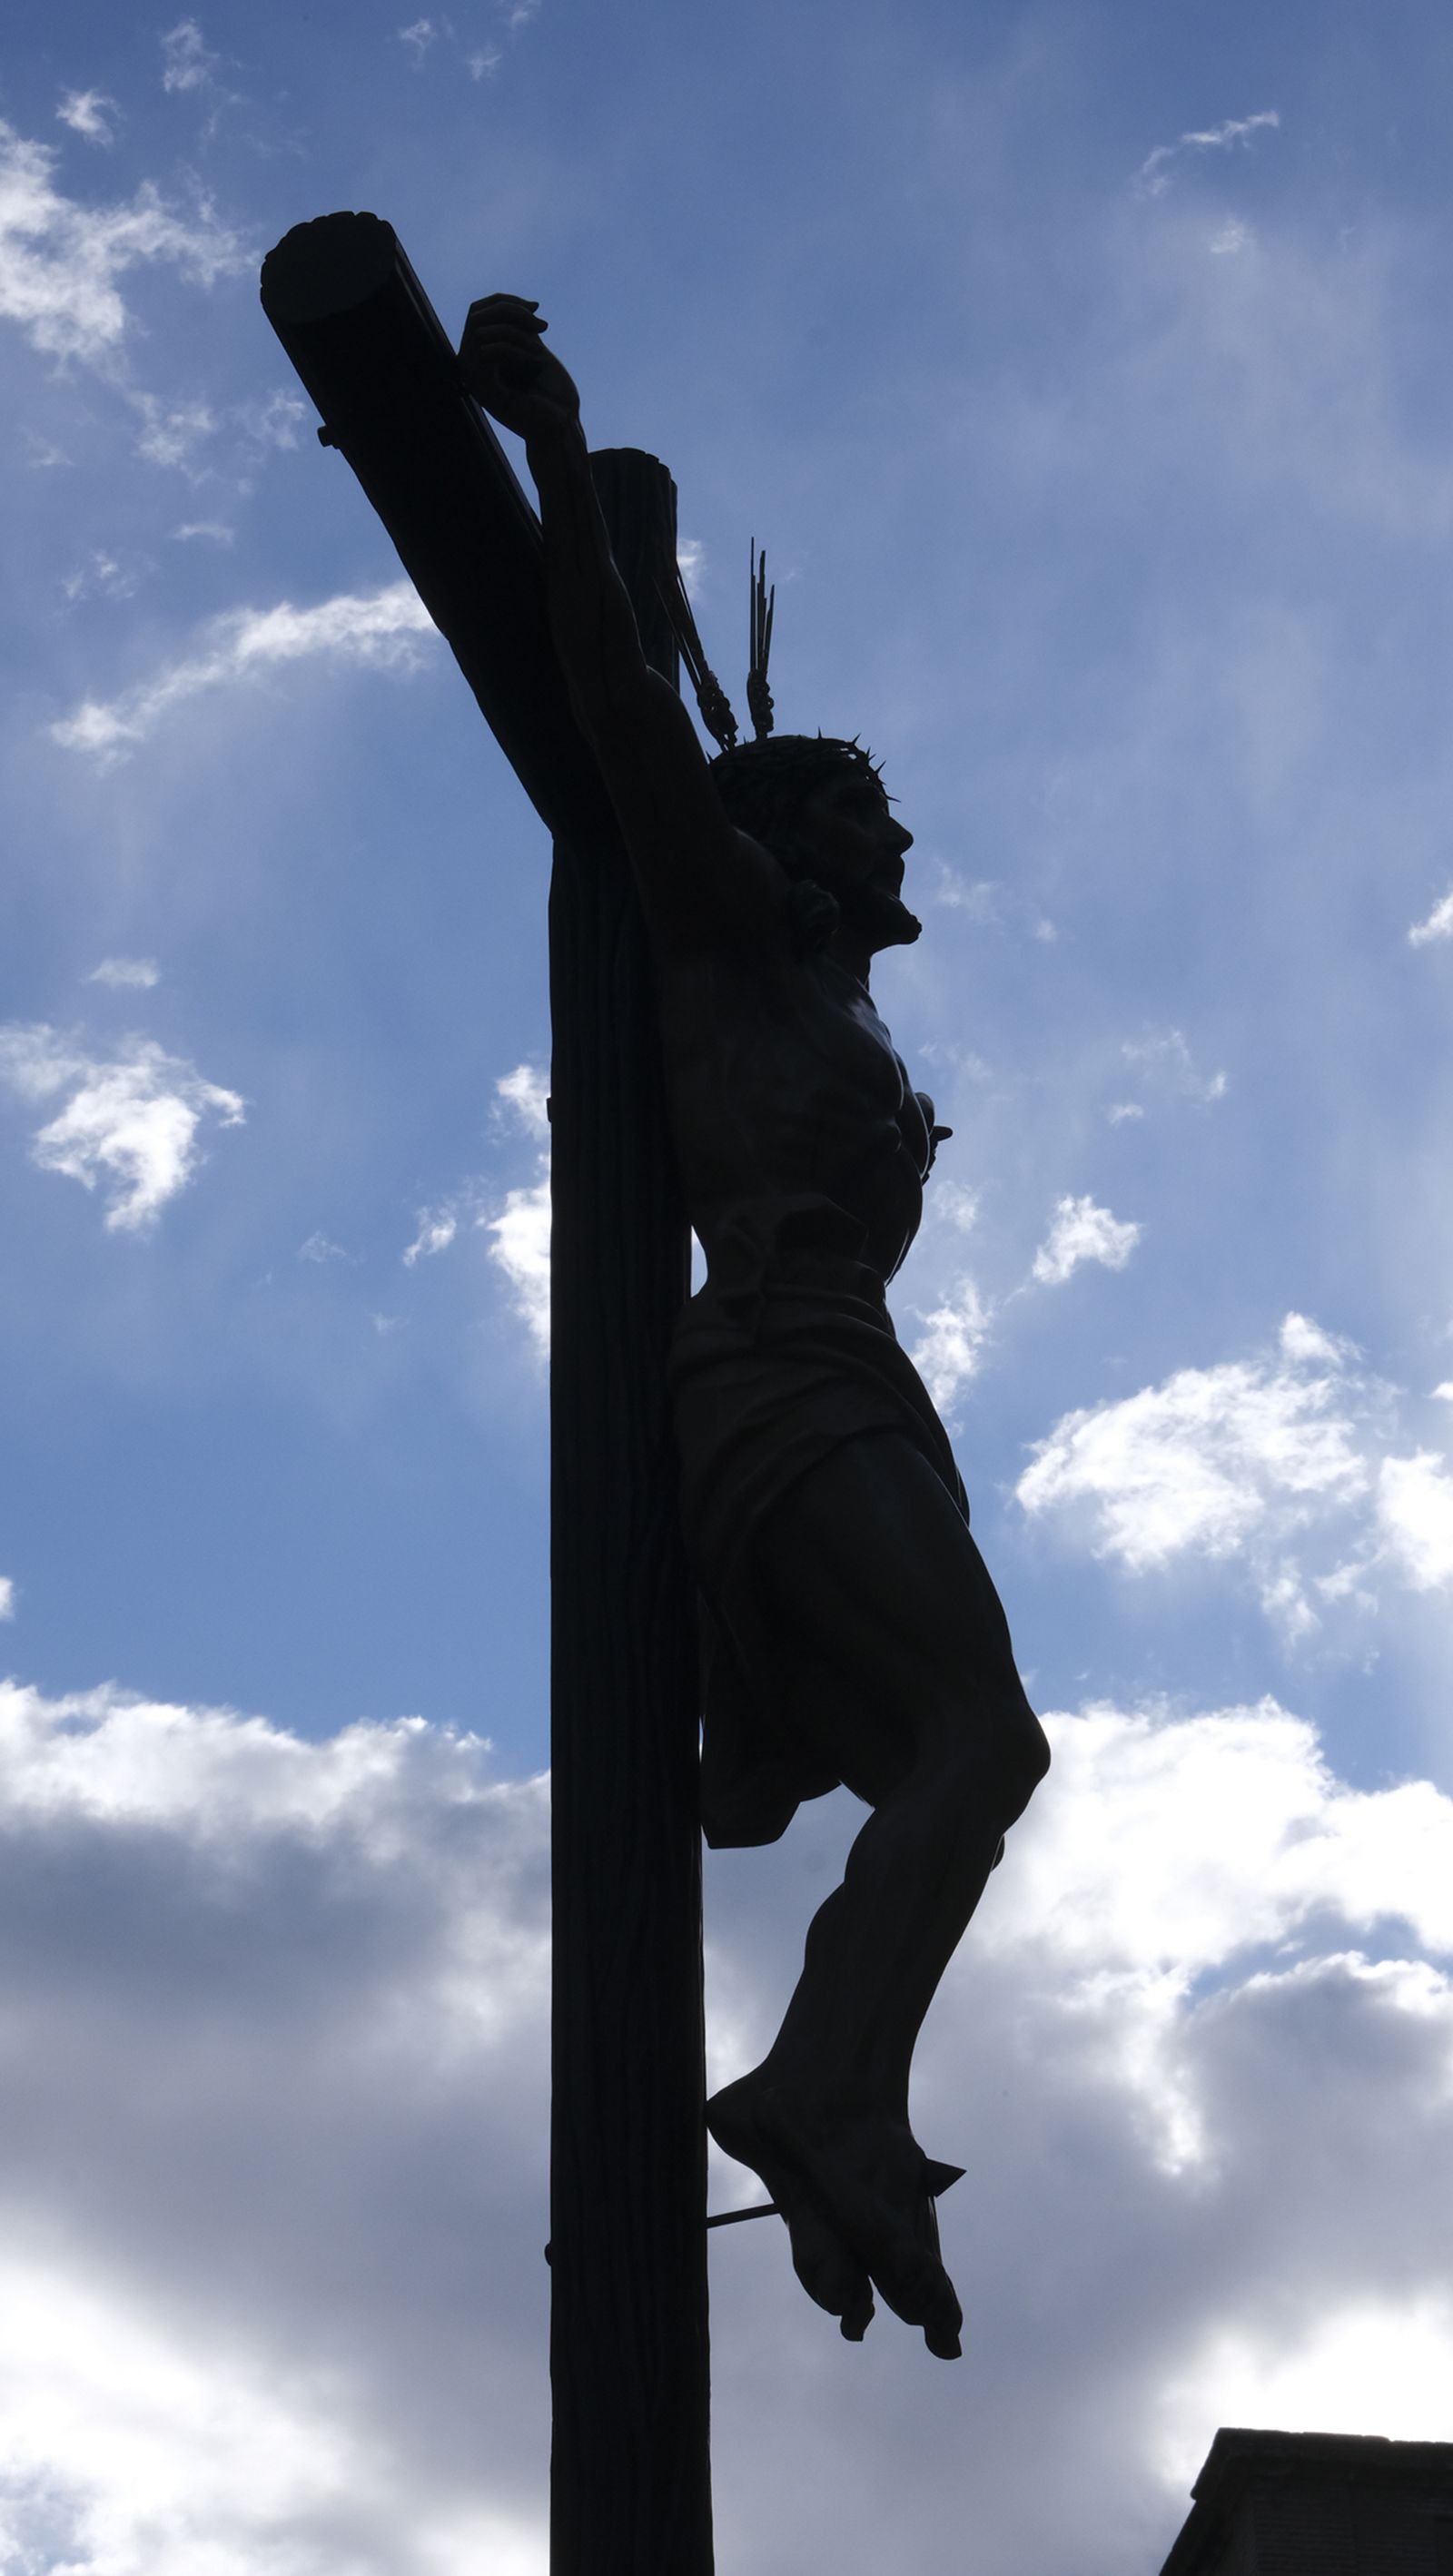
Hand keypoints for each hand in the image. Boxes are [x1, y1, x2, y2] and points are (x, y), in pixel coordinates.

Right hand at [459, 293, 580, 445]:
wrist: (562, 427)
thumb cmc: (553, 395)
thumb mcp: (535, 351)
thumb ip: (521, 330)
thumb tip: (520, 305)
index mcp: (482, 355)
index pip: (478, 312)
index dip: (505, 301)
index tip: (536, 307)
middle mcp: (472, 367)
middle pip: (476, 315)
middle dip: (512, 311)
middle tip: (542, 326)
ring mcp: (474, 380)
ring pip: (481, 330)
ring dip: (518, 332)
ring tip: (540, 350)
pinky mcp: (483, 391)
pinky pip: (488, 351)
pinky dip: (516, 348)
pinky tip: (536, 359)